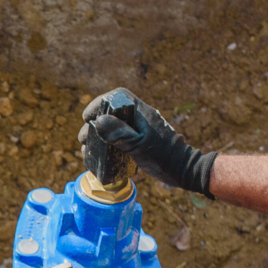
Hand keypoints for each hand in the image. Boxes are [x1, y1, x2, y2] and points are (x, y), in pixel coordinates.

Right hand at [78, 88, 216, 196]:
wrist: (183, 170)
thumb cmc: (163, 157)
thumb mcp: (138, 145)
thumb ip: (119, 132)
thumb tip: (98, 121)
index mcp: (141, 112)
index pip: (117, 96)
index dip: (98, 103)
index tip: (86, 118)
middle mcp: (140, 117)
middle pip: (111, 113)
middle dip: (94, 125)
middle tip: (84, 139)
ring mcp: (140, 130)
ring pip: (114, 127)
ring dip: (98, 136)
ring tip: (87, 149)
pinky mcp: (140, 142)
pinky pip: (120, 138)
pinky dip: (108, 145)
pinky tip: (100, 156)